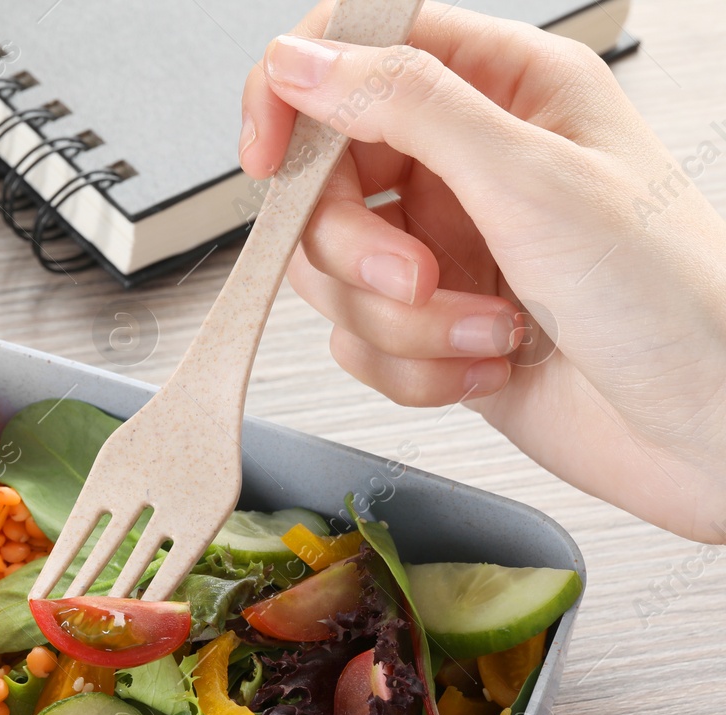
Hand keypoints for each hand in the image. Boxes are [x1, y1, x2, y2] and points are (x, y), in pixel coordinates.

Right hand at [240, 2, 725, 543]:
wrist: (714, 431)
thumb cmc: (674, 295)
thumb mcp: (532, 178)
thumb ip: (406, 105)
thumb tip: (303, 59)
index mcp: (503, 90)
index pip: (360, 49)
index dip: (295, 95)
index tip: (268, 160)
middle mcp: (468, 164)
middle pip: (326, 180)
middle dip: (357, 248)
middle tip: (417, 278)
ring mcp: (450, 248)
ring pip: (335, 273)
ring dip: (403, 322)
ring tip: (491, 332)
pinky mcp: (437, 328)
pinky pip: (361, 343)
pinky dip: (415, 368)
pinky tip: (490, 366)